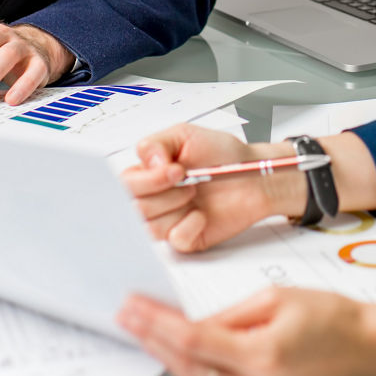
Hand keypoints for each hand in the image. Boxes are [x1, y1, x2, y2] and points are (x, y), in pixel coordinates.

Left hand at [118, 288, 375, 375]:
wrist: (366, 347)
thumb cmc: (331, 317)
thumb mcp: (277, 298)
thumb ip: (229, 314)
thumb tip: (191, 323)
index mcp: (262, 356)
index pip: (193, 340)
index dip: (157, 324)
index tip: (134, 306)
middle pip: (188, 365)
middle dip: (152, 338)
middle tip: (126, 315)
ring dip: (165, 354)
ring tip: (140, 330)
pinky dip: (190, 366)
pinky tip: (172, 350)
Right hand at [123, 125, 302, 251]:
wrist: (253, 173)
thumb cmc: (221, 154)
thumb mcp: (186, 135)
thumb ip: (157, 143)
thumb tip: (146, 162)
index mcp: (147, 175)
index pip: (123, 186)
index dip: (148, 181)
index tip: (176, 169)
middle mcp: (154, 199)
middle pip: (134, 208)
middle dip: (165, 193)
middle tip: (190, 181)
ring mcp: (168, 220)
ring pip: (150, 227)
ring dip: (176, 207)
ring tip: (195, 194)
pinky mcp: (185, 238)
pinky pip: (175, 240)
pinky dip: (190, 226)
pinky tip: (202, 215)